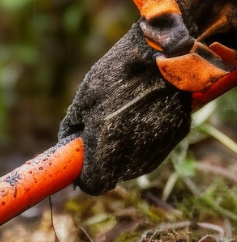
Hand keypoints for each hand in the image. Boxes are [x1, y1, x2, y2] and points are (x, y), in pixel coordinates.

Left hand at [59, 24, 191, 193]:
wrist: (164, 57)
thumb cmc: (117, 78)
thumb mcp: (82, 101)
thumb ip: (71, 128)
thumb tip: (65, 143)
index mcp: (107, 155)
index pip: (92, 185)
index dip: (82, 175)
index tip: (78, 161)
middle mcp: (134, 160)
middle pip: (113, 175)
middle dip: (101, 160)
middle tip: (96, 134)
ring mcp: (158, 149)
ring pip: (134, 163)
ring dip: (123, 151)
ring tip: (120, 118)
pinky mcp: (176, 135)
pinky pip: (153, 147)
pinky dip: (143, 138)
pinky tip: (141, 113)